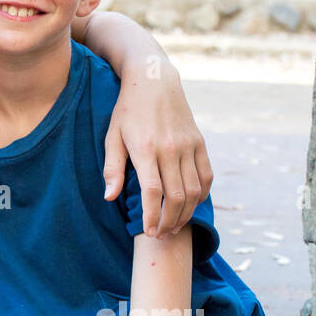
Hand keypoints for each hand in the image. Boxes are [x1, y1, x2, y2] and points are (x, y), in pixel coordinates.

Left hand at [103, 64, 211, 236]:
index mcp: (145, 149)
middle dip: (169, 221)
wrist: (154, 81)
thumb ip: (112, 168)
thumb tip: (109, 197)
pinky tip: (191, 205)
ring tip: (174, 225)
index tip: (148, 231)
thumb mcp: (112, 136)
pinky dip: (201, 194)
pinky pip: (206, 175)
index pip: (153, 192)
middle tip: (160, 235)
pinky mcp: (199, 142)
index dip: (152, 216)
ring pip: (194, 190)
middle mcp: (169, 149)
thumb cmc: (127, 110)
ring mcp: (188, 145)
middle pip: (176, 196)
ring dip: (186, 213)